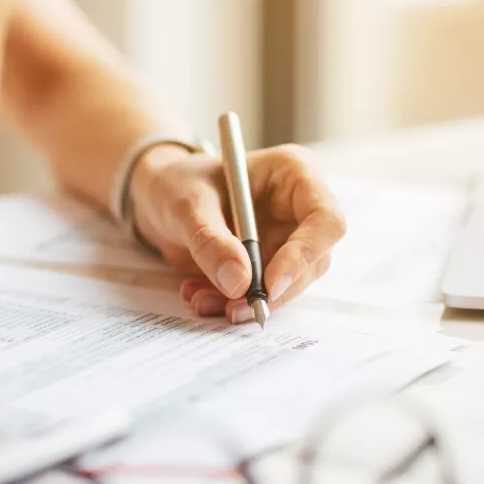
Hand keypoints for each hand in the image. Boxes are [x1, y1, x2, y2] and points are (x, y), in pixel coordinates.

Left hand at [130, 143, 346, 322]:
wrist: (159, 197)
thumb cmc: (177, 183)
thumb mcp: (187, 206)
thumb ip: (211, 241)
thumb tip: (239, 283)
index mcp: (294, 174)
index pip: (324, 220)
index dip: (303, 255)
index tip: (269, 284)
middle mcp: (298, 208)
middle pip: (312, 261)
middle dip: (272, 291)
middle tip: (233, 309)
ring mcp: (286, 238)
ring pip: (287, 284)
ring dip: (246, 302)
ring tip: (202, 300)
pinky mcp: (267, 263)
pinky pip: (260, 292)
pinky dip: (230, 302)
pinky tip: (199, 295)